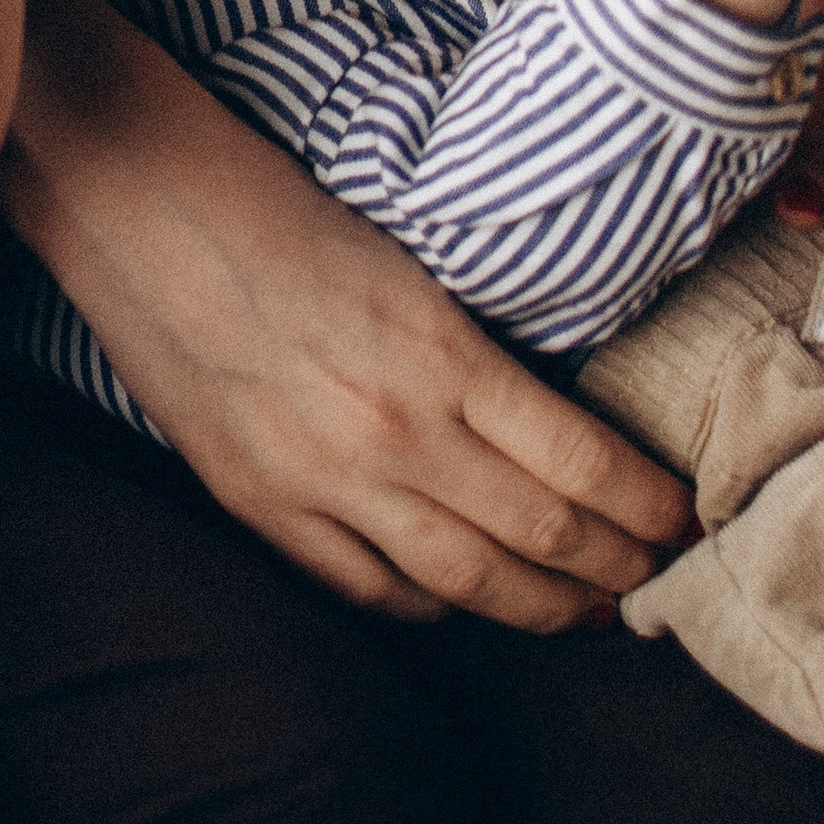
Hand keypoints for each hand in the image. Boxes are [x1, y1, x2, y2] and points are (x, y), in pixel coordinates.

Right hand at [3, 0, 691, 625]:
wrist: (141, 209)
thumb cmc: (278, 212)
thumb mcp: (408, 270)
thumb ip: (475, 358)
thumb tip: (553, 432)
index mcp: (441, 354)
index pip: (585, 464)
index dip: (649, 510)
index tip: (682, 521)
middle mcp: (393, 431)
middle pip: (542, 536)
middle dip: (617, 569)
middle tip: (657, 582)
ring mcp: (322, 478)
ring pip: (466, 581)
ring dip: (544, 607)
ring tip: (587, 615)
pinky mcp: (260, 501)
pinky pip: (367, 588)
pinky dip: (430, 606)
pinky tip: (460, 601)